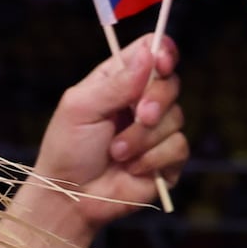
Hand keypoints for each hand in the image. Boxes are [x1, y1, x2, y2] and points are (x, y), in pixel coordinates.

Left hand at [0, 36, 188, 247]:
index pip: (153, 52)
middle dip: (156, 99)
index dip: (164, 52)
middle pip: (172, 83)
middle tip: (138, 115)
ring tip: (117, 152)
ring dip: (143, 137)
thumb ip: (116, 82)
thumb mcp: (81, 107)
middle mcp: (141, 102)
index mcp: (120, 81)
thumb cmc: (67, 148)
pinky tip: (131, 168)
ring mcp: (157, 132)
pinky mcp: (167, 160)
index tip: (162, 63)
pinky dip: (153, 158)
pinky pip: (179, 148)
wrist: (70, 196)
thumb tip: (149, 53)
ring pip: (176, 118)